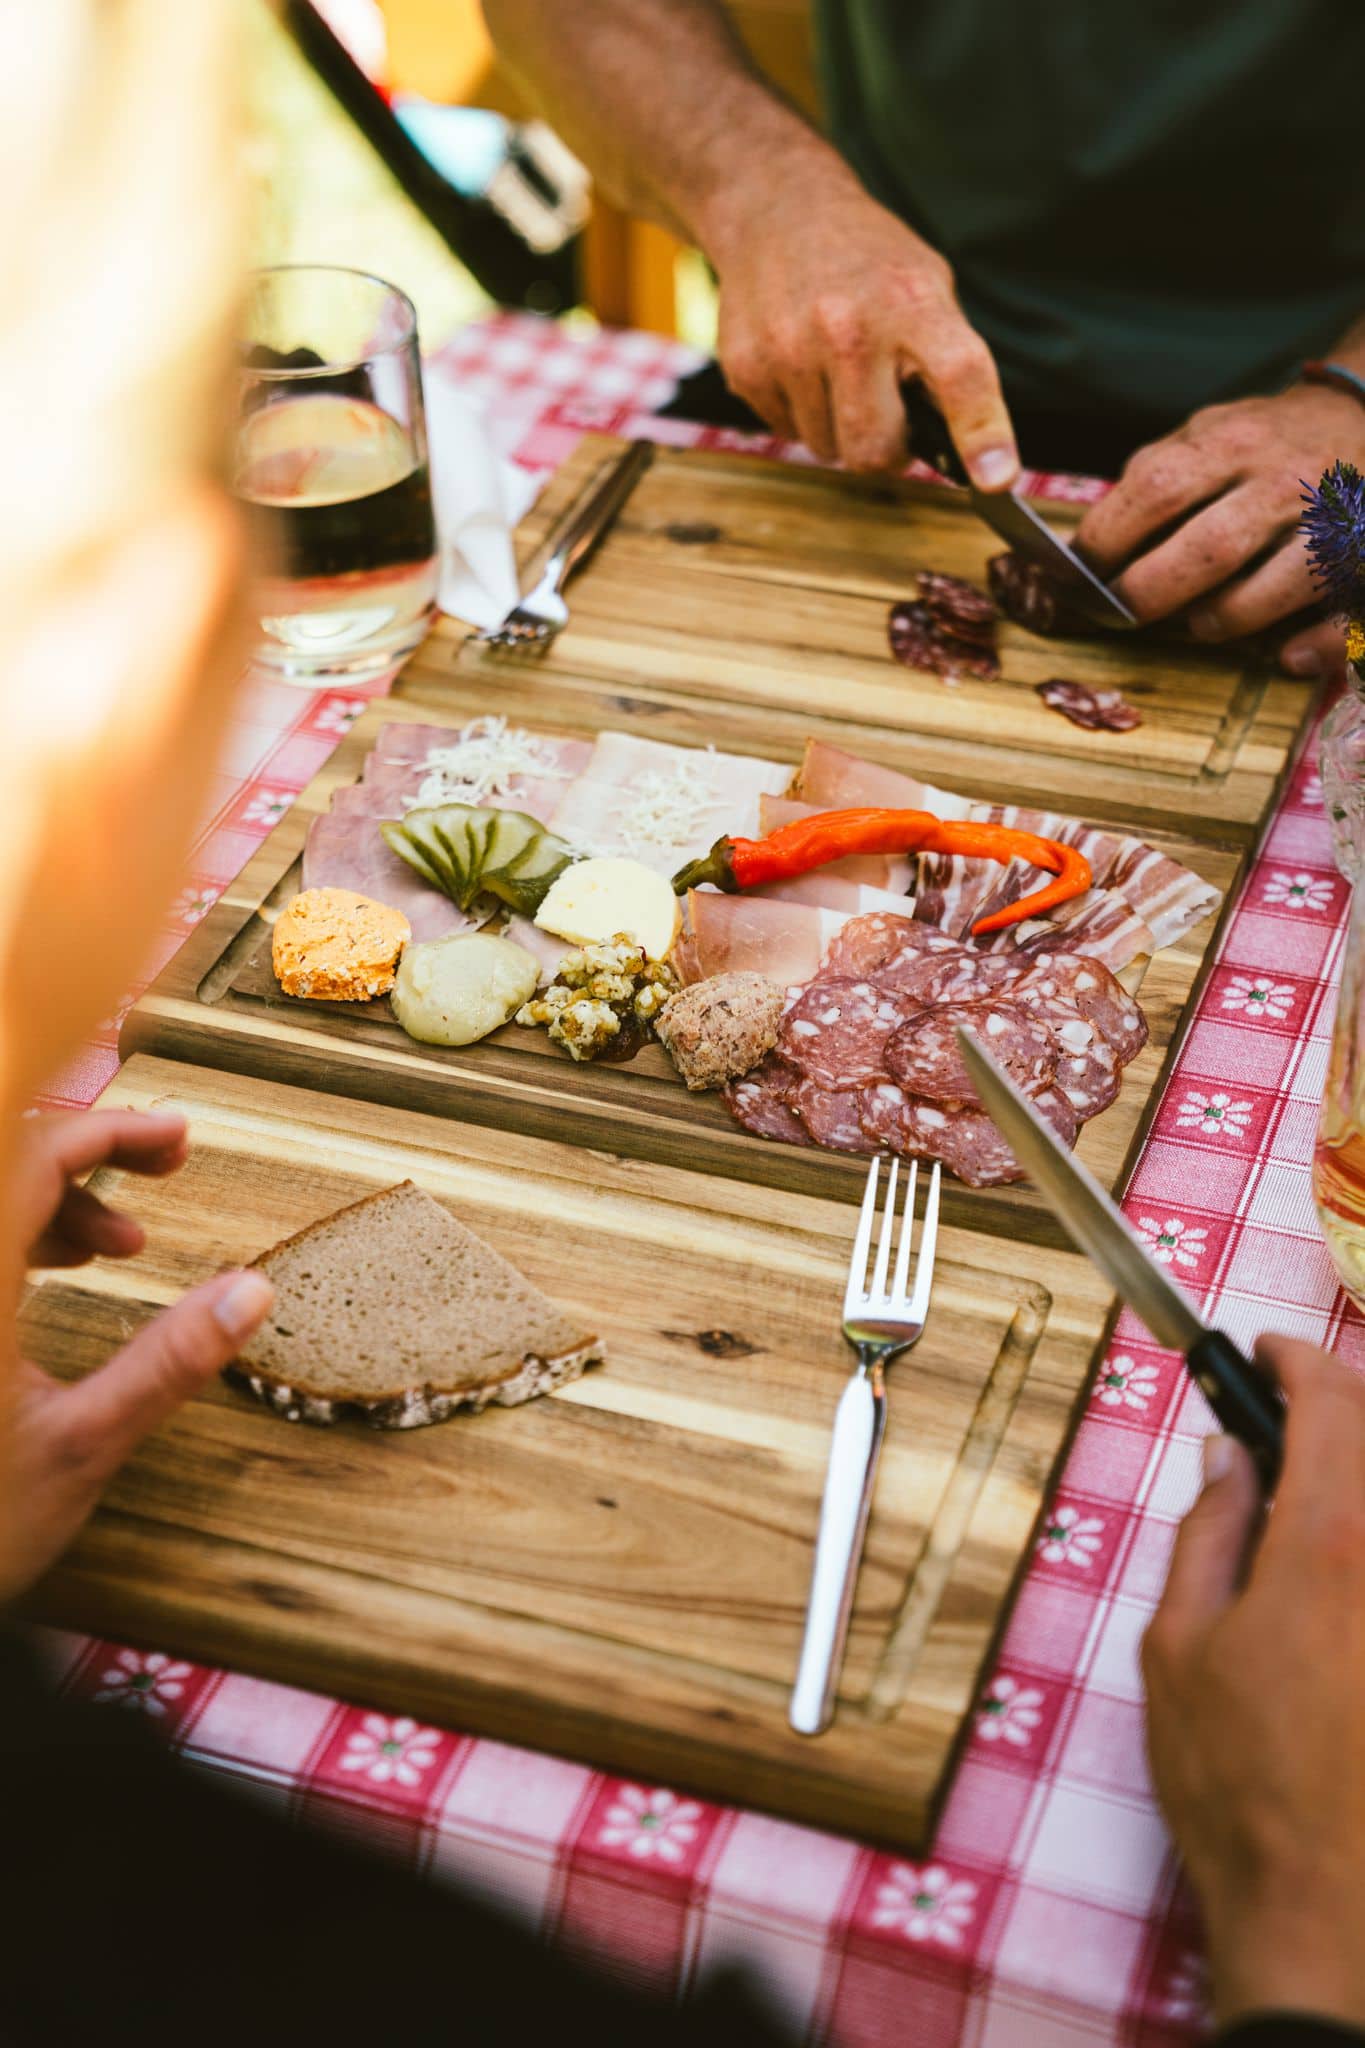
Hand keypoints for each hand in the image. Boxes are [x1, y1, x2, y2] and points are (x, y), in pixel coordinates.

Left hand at [1, 1108, 273, 1601]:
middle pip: (10, 1160)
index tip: (179, 1137)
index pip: (34, 1156)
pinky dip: (24, 1234)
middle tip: (166, 1167)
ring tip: (125, 1245)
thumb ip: (167, 1363)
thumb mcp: (83, 1445)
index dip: (112, 1129)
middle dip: (90, 1153)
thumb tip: (252, 1292)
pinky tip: (65, 1269)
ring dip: (57, 1198)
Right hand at [704, 145, 1017, 486]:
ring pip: (827, 448)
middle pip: (874, 450)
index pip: (959, 376)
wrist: (776, 210)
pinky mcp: (747, 369)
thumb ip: (946, 359)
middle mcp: (850, 328)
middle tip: (887, 418)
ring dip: (838, 428)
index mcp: (912, 303)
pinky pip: (786, 432)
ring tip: (835, 372)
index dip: (983, 433)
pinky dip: (800, 413)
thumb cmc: (867, 260)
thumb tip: (969, 450)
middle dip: (885, 451)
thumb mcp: (925, 285)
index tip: (996, 478)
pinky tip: (800, 363)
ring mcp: (790, 350)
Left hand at [1075, 383, 1364, 677]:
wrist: (1357, 414)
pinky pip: (1348, 611)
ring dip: (1226, 618)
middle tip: (1123, 613)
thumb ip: (1151, 482)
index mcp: (1231, 442)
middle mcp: (1284, 477)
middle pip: (1211, 548)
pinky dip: (1318, 643)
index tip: (1078, 577)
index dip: (1107, 543)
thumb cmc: (1260, 444)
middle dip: (1153, 593)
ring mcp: (1334, 517)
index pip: (1155, 491)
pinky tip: (1287, 656)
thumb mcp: (1201, 436)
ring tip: (1199, 623)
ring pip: (1278, 585)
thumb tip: (1086, 553)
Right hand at [1143, 1336, 1364, 2029]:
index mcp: (1329, 1546)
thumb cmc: (1239, 1785)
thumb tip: (1228, 1458)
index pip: (1331, 1403)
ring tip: (1311, 1506)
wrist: (1330, 1910)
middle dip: (1336, 1407)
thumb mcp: (1178, 1648)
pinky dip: (1363, 1544)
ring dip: (1357, 1483)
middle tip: (1283, 1423)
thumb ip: (1207, 1534)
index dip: (1295, 1359)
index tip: (1263, 1350)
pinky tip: (1340, 1580)